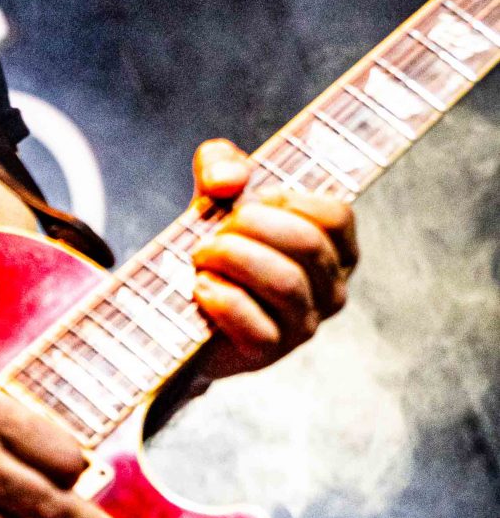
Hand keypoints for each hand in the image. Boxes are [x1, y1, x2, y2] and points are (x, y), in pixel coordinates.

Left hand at [188, 138, 357, 378]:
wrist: (181, 307)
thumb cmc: (216, 244)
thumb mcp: (216, 193)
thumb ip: (221, 163)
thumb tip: (231, 177)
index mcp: (335, 249)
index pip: (335, 217)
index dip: (287, 201)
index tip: (247, 203)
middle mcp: (331, 290)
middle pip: (308, 244)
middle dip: (251, 226)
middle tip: (214, 230)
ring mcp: (305, 325)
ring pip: (286, 283)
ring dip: (233, 258)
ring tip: (200, 255)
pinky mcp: (269, 353)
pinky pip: (258, 327)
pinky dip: (223, 300)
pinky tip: (200, 287)